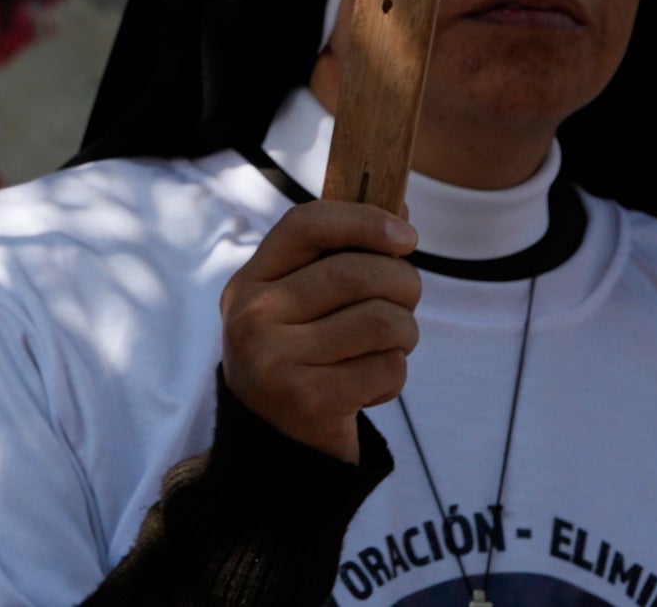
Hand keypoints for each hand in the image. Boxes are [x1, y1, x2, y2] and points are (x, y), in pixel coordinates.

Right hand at [219, 199, 421, 461]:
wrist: (277, 447)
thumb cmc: (301, 358)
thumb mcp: (299, 305)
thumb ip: (339, 257)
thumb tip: (401, 208)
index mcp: (249, 282)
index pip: (306, 224)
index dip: (363, 219)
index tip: (407, 235)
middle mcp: (253, 316)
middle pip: (356, 273)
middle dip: (403, 284)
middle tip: (406, 301)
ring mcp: (275, 361)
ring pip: (381, 321)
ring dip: (405, 333)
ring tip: (391, 344)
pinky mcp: (309, 401)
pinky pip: (387, 369)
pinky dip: (395, 375)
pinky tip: (371, 383)